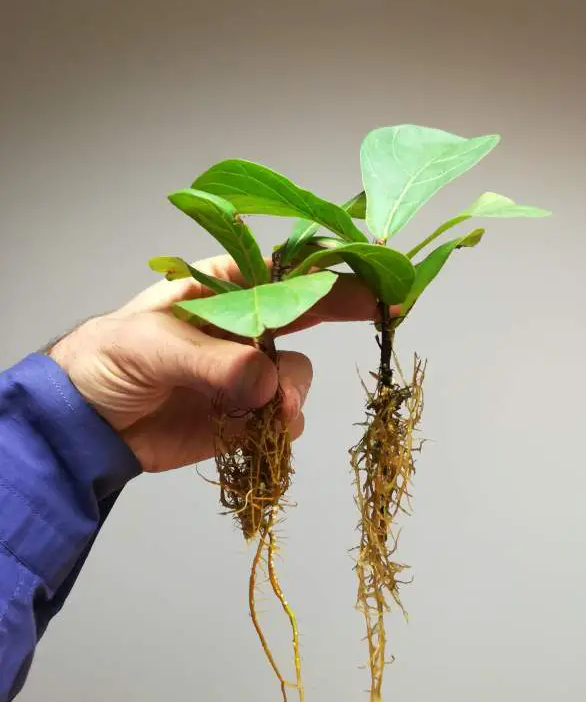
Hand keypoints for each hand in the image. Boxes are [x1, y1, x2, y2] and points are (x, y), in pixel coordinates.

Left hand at [48, 256, 382, 471]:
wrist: (84, 424)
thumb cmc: (107, 359)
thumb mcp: (151, 347)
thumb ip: (210, 363)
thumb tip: (266, 383)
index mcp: (219, 287)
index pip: (282, 270)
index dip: (330, 271)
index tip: (371, 280)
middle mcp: (241, 324)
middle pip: (307, 311)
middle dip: (343, 311)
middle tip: (385, 312)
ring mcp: (246, 371)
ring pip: (296, 375)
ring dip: (294, 393)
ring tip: (275, 412)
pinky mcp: (244, 415)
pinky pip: (283, 417)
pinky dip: (284, 426)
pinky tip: (268, 431)